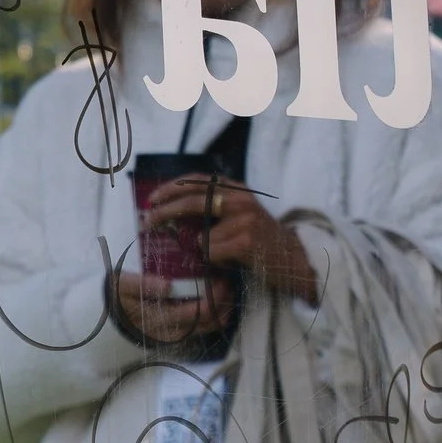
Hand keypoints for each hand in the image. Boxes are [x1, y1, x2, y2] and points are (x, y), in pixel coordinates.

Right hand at [115, 270, 237, 346]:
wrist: (111, 312)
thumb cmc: (119, 294)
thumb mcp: (124, 285)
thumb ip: (145, 285)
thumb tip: (168, 286)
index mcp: (161, 318)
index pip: (198, 312)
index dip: (215, 296)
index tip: (219, 277)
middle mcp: (172, 331)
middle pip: (209, 321)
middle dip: (223, 301)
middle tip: (225, 281)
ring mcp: (176, 335)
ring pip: (209, 327)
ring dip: (222, 309)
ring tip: (225, 291)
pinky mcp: (178, 334)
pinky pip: (203, 329)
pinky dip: (215, 316)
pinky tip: (217, 303)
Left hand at [149, 177, 317, 303]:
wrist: (295, 261)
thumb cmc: (261, 242)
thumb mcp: (239, 216)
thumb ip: (214, 209)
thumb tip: (171, 211)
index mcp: (238, 189)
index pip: (199, 180)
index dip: (172, 187)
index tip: (152, 198)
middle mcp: (241, 200)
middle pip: (193, 200)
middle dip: (165, 211)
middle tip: (146, 221)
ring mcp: (245, 219)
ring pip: (201, 236)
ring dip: (201, 249)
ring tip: (218, 255)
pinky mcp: (246, 241)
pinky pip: (211, 252)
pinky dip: (213, 260)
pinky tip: (230, 262)